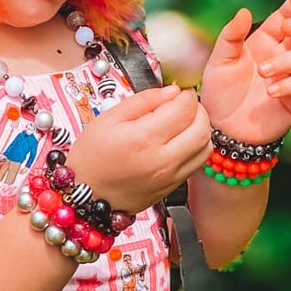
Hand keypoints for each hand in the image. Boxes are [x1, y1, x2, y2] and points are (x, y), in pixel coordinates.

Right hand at [65, 84, 212, 213]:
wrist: (85, 199)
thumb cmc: (90, 160)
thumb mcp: (108, 119)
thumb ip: (143, 101)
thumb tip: (170, 91)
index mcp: (144, 139)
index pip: (184, 108)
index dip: (184, 94)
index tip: (176, 91)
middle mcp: (163, 160)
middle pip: (202, 126)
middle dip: (197, 109)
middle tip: (182, 104)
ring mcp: (170, 176)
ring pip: (205, 146)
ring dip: (200, 128)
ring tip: (183, 122)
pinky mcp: (173, 187)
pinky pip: (197, 162)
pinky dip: (196, 146)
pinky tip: (180, 140)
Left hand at [198, 0, 290, 145]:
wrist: (220, 128)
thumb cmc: (220, 92)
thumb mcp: (219, 61)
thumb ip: (231, 36)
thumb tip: (244, 12)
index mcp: (266, 41)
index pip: (287, 16)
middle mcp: (283, 56)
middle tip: (286, 27)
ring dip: (285, 62)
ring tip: (263, 73)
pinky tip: (271, 90)